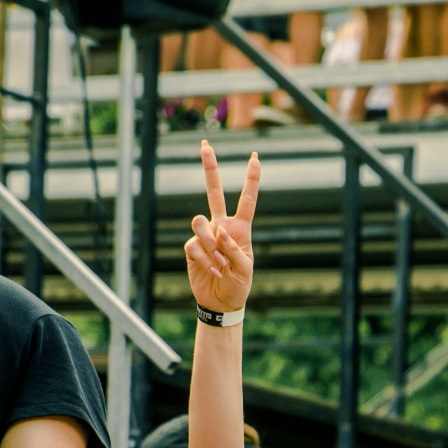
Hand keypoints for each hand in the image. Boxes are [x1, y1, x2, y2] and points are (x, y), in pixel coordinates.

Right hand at [184, 142, 258, 316]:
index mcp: (240, 229)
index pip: (247, 200)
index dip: (252, 179)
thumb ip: (234, 249)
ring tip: (220, 263)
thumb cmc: (238, 285)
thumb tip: (219, 232)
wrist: (220, 302)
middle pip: (213, 191)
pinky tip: (213, 270)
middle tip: (205, 144)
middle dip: (210, 168)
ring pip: (200, 222)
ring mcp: (205, 236)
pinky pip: (194, 245)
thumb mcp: (245, 268)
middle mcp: (221, 226)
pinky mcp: (192, 248)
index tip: (256, 157)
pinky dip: (205, 259)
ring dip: (210, 244)